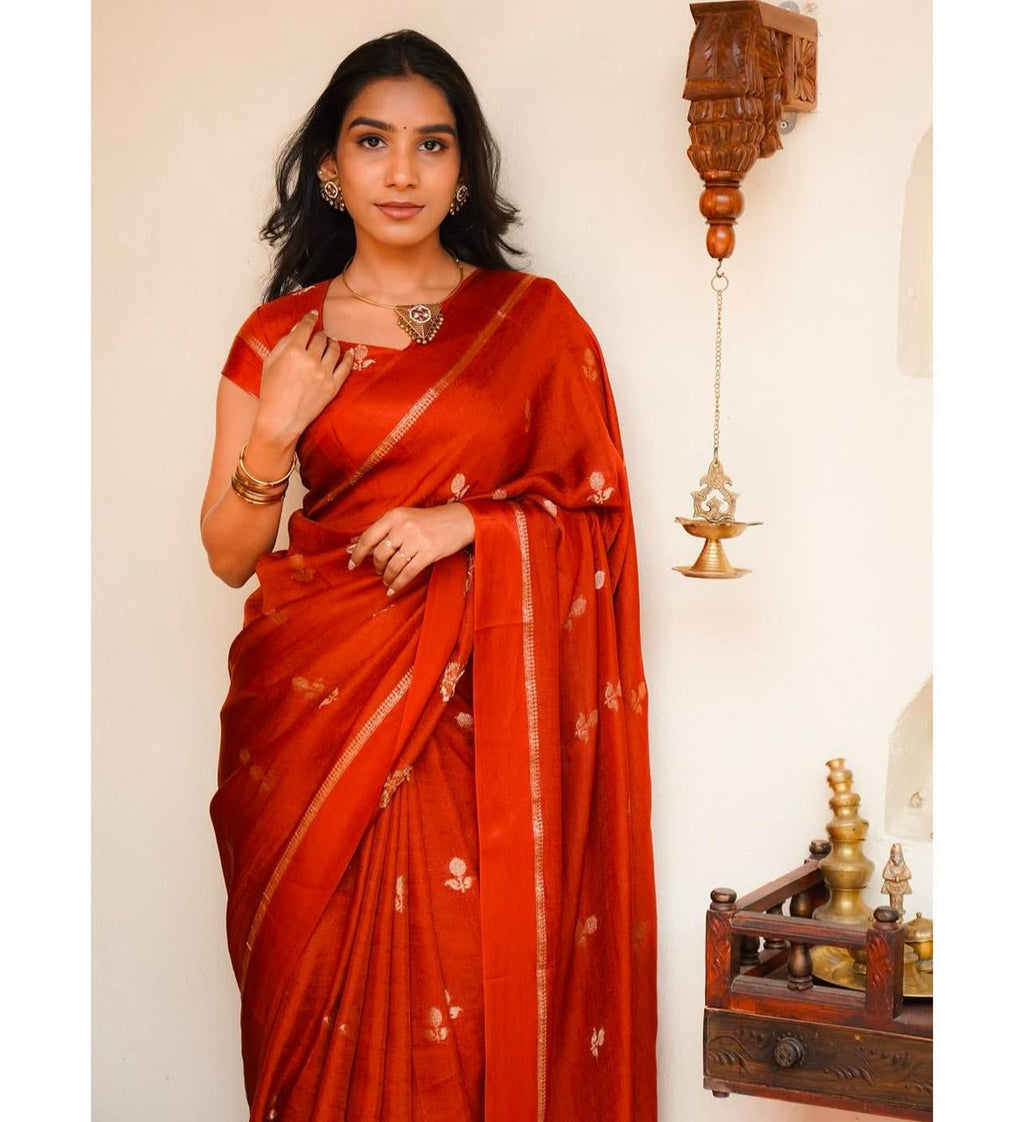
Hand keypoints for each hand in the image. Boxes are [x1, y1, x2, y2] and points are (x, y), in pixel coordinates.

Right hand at [252, 310, 354, 445]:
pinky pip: (346, 367)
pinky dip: (348, 357)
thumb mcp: (270, 362)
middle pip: (321, 337)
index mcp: (292, 351)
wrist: (281, 419)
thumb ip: (283, 342)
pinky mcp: (333, 386)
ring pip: (334, 349)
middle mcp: (310, 360)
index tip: (314, 315)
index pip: (305, 327)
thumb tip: (298, 328)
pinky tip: (349, 352)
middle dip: (319, 335)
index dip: (310, 319)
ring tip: (330, 343)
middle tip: (318, 336)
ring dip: (332, 343)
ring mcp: (323, 373)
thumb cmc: (271, 392)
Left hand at [347, 504, 475, 596]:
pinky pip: (407, 573)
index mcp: (395, 515)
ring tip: (387, 581)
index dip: (357, 553)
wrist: (460, 520)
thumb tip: (358, 547)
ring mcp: (417, 539)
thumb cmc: (429, 521)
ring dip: (387, 577)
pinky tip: (392, 590)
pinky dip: (397, 584)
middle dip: (377, 566)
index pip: (368, 537)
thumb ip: (385, 531)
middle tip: (379, 571)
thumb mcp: (406, 518)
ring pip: (393, 565)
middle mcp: (404, 526)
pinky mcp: (429, 553)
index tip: (352, 565)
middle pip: (380, 554)